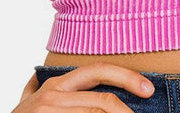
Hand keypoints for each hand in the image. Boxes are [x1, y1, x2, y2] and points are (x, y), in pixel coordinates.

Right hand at [12, 61, 155, 112]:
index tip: (148, 88)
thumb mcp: (31, 102)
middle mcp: (52, 95)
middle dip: (128, 111)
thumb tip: (54, 82)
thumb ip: (47, 91)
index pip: (98, 71)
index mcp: (56, 84)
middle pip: (103, 100)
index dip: (127, 77)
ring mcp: (49, 112)